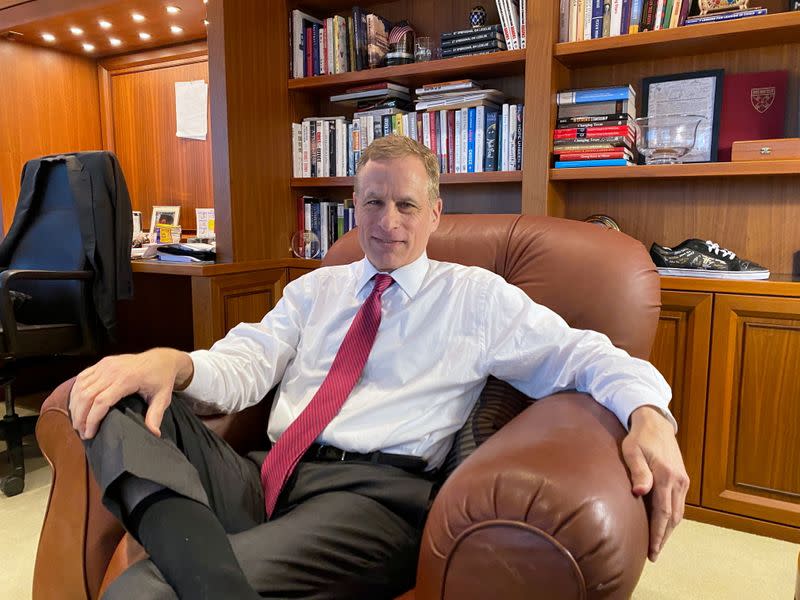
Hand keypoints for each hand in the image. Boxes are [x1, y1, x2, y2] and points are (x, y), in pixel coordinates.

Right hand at [69, 348, 193, 439]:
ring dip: (75, 406)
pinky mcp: (102, 363)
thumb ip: (156, 415)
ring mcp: (105, 365)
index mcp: (127, 379)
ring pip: (80, 387)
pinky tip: (76, 406)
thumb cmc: (162, 379)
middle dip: (80, 417)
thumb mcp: (163, 398)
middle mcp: (113, 370)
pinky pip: (82, 377)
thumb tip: (154, 434)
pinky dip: (75, 392)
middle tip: (82, 433)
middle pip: (86, 396)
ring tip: (77, 423)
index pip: (101, 401)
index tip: (90, 434)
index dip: (92, 420)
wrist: (161, 359)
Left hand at [622, 405, 688, 561]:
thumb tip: (640, 492)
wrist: (655, 423)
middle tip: (653, 554)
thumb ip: (637, 472)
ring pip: (678, 512)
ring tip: (657, 543)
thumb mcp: (632, 451)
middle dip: (664, 537)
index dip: (658, 534)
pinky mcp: (683, 478)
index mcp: (664, 476)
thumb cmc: (638, 438)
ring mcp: (682, 480)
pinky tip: (664, 524)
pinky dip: (672, 517)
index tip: (652, 551)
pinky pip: (679, 503)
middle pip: (673, 517)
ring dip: (669, 529)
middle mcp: (677, 481)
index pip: (663, 513)